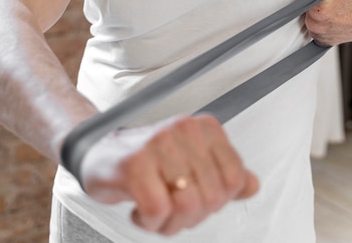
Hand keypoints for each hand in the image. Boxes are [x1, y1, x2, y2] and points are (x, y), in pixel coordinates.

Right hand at [79, 114, 258, 235]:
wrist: (99, 151)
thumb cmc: (148, 159)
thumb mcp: (190, 161)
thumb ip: (224, 172)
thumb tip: (252, 185)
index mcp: (205, 127)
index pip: (234, 178)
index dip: (218, 201)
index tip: (197, 197)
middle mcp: (184, 129)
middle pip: (212, 197)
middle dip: (192, 216)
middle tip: (171, 208)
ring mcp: (159, 143)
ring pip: (187, 205)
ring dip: (170, 223)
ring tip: (156, 211)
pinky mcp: (134, 163)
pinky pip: (158, 211)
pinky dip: (149, 223)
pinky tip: (140, 211)